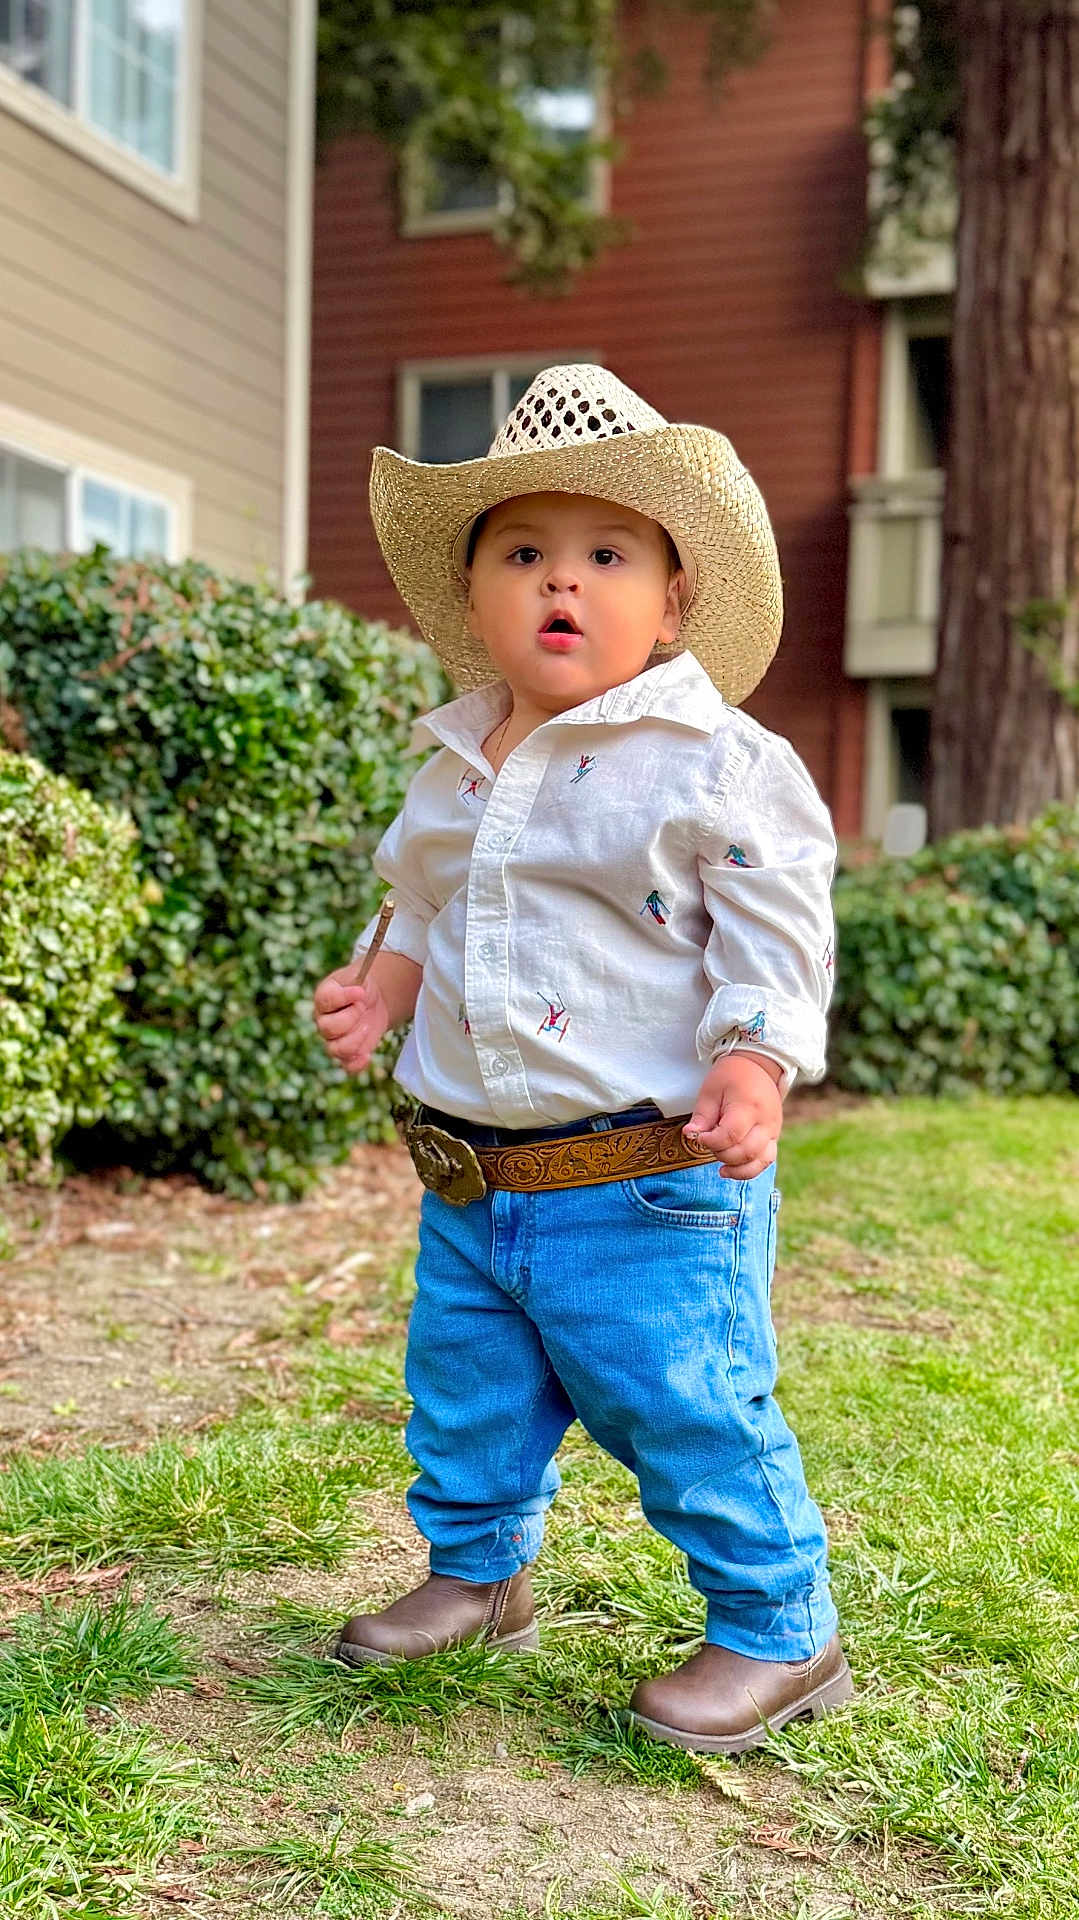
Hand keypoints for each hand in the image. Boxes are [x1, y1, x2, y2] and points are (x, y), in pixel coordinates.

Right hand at [313, 962, 390, 1073]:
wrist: (371, 1001)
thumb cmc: (361, 987)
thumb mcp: (359, 976)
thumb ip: (357, 980)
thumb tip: (359, 992)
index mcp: (323, 998)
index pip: (325, 1001)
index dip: (344, 998)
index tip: (361, 992)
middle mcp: (323, 1021)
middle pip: (327, 1028)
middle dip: (350, 1018)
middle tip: (363, 1007)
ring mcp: (333, 1040)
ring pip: (334, 1050)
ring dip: (355, 1040)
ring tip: (368, 1025)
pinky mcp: (348, 1053)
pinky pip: (346, 1066)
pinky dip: (357, 1064)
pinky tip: (367, 1055)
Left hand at [683, 1053, 782, 1179]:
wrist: (758, 1066)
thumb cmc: (730, 1077)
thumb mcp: (711, 1091)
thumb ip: (702, 1116)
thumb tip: (690, 1136)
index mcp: (748, 1106)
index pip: (730, 1135)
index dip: (711, 1142)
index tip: (699, 1137)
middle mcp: (765, 1121)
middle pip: (745, 1151)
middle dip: (722, 1154)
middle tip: (709, 1143)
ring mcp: (773, 1130)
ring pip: (759, 1161)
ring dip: (736, 1168)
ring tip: (720, 1167)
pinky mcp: (774, 1137)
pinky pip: (766, 1160)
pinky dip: (749, 1170)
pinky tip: (730, 1170)